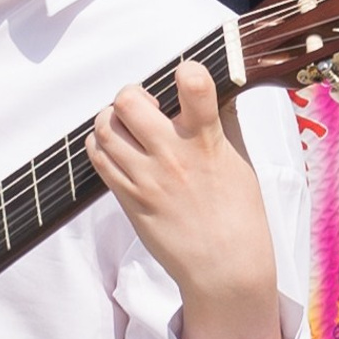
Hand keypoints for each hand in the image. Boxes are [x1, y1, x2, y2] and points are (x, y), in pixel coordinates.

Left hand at [86, 60, 283, 338]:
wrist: (222, 267)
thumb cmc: (237, 214)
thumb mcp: (239, 162)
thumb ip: (221, 124)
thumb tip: (213, 90)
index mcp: (206, 142)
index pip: (195, 86)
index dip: (187, 71)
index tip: (187, 76)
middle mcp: (171, 155)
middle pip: (130, 102)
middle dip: (132, 94)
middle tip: (143, 104)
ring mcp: (144, 177)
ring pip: (105, 128)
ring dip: (111, 118)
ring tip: (125, 125)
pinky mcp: (127, 198)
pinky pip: (98, 158)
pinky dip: (100, 144)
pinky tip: (116, 147)